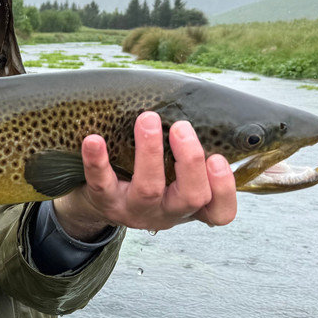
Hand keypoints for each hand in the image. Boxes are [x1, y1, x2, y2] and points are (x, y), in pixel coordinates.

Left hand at [52, 111, 237, 239]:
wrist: (100, 201)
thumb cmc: (148, 177)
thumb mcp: (173, 174)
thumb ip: (189, 152)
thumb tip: (201, 105)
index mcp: (190, 206)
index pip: (220, 212)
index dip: (224, 189)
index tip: (217, 158)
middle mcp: (167, 212)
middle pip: (191, 197)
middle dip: (190, 160)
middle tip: (181, 127)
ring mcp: (135, 210)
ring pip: (148, 189)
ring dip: (150, 152)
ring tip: (148, 119)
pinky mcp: (105, 202)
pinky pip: (101, 183)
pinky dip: (97, 161)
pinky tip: (93, 140)